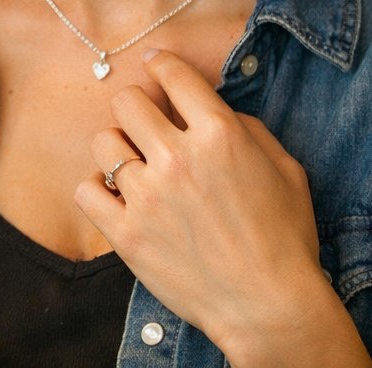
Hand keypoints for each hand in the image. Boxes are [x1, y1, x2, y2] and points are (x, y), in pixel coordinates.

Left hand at [75, 50, 369, 366]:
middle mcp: (178, 158)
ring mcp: (148, 196)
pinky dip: (97, 189)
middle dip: (136, 108)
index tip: (154, 65)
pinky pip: (86, 190)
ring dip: (118, 149)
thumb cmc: (285, 239)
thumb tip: (213, 108)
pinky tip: (117, 197)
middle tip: (146, 126)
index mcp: (219, 135)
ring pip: (104, 143)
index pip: (173, 74)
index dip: (161, 63)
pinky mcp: (126, 233)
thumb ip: (247, 128)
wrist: (269, 306)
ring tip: (134, 166)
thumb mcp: (286, 169)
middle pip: (126, 102)